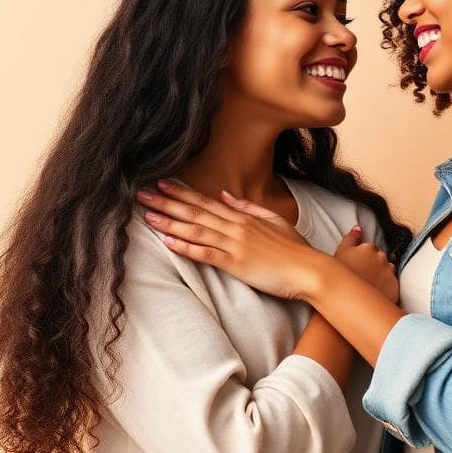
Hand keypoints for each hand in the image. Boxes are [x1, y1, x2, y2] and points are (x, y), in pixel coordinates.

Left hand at [136, 180, 320, 300]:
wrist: (310, 270)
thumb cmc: (295, 248)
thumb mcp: (274, 220)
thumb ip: (247, 207)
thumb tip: (225, 195)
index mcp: (243, 218)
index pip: (206, 201)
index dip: (182, 192)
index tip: (162, 182)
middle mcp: (236, 227)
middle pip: (195, 212)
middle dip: (166, 202)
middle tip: (141, 193)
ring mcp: (235, 245)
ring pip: (196, 230)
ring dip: (170, 222)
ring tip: (147, 215)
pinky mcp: (236, 263)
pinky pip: (206, 253)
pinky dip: (186, 247)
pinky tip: (168, 242)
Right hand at [335, 226, 398, 303]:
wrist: (347, 301)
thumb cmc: (340, 276)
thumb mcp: (340, 252)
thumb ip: (351, 237)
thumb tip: (359, 228)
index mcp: (369, 248)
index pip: (369, 248)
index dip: (362, 257)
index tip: (356, 265)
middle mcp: (382, 258)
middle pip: (379, 259)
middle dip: (373, 265)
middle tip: (362, 275)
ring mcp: (389, 273)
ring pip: (386, 271)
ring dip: (380, 275)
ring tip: (369, 285)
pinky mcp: (394, 288)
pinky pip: (391, 285)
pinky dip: (385, 287)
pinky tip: (375, 292)